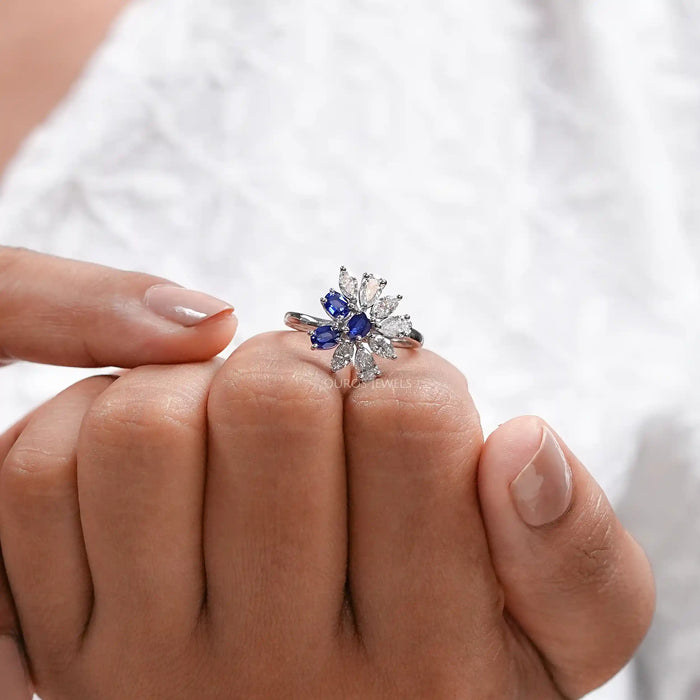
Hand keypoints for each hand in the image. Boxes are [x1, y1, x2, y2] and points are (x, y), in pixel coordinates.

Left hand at [0, 332, 653, 698]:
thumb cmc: (434, 665)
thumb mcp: (547, 637)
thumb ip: (575, 555)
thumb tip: (525, 446)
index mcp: (425, 657)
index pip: (409, 420)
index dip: (405, 376)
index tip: (394, 402)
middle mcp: (279, 675)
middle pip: (270, 404)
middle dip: (297, 369)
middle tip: (308, 401)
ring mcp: (148, 666)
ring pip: (146, 427)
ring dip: (189, 391)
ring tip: (226, 433)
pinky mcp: (56, 643)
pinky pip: (42, 474)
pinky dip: (89, 424)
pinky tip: (153, 469)